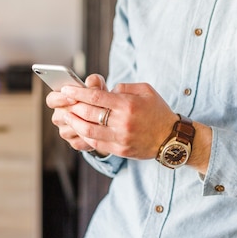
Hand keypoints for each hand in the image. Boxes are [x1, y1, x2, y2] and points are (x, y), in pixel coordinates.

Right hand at [45, 74, 107, 152]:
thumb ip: (94, 81)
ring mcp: (65, 131)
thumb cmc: (97, 98)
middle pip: (59, 116)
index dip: (60, 99)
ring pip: (70, 130)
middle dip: (75, 113)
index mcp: (59, 101)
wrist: (106, 117)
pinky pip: (79, 141)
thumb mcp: (97, 87)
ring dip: (83, 125)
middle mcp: (59, 116)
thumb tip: (91, 84)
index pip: (51, 100)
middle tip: (89, 109)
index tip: (73, 97)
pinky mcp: (73, 143)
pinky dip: (89, 137)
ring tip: (97, 120)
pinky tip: (98, 131)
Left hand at [59, 80, 178, 159]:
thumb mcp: (146, 91)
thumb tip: (105, 90)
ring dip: (75, 123)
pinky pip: (97, 144)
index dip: (78, 93)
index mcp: (128, 105)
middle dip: (73, 107)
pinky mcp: (120, 150)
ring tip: (68, 116)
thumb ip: (124, 87)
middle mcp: (123, 122)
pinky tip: (80, 129)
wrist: (172, 138)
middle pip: (89, 114)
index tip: (65, 90)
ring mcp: (121, 138)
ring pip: (89, 131)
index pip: (96, 97)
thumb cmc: (158, 111)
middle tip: (64, 102)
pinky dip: (85, 136)